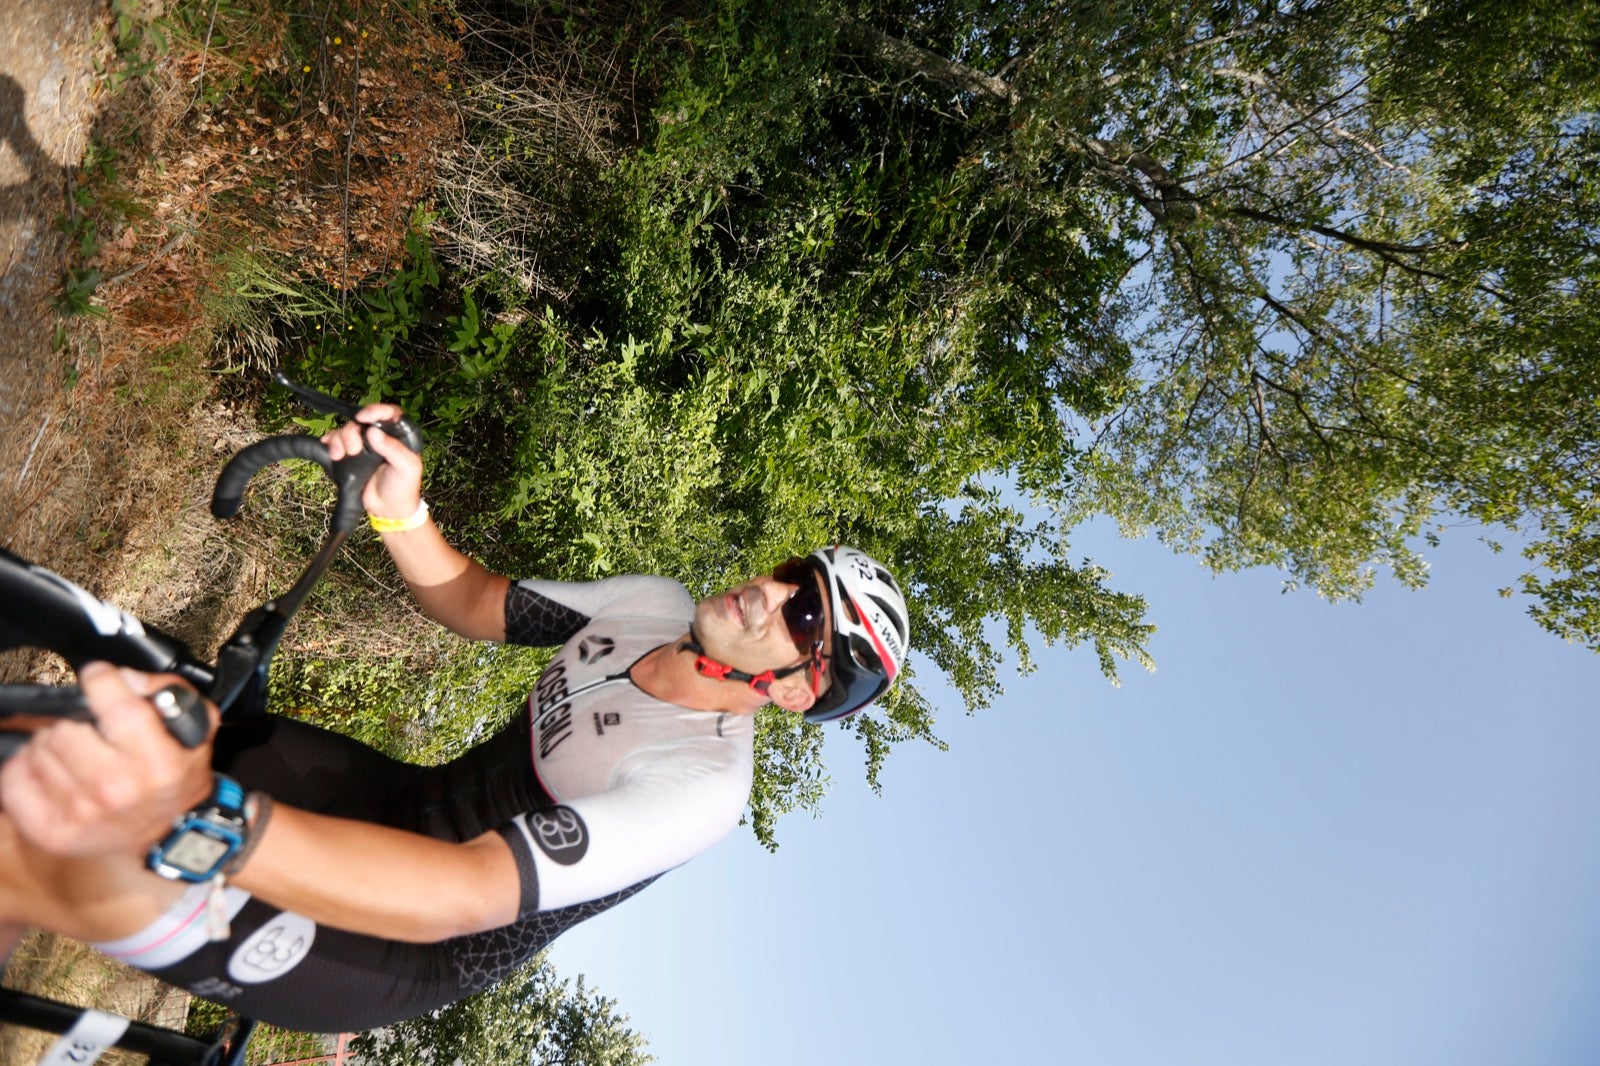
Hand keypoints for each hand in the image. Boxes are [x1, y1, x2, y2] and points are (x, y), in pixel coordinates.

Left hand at [0, 664, 218, 856]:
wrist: (164, 835)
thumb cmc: (174, 780)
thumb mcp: (197, 731)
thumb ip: (170, 692)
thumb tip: (126, 679)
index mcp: (159, 763)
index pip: (118, 705)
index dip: (102, 680)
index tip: (100, 678)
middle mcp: (118, 788)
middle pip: (66, 727)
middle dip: (75, 720)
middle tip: (90, 730)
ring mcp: (81, 812)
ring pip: (39, 749)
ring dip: (52, 744)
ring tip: (75, 753)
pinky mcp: (51, 830)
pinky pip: (14, 779)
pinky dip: (27, 769)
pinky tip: (53, 771)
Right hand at [321, 403, 423, 520]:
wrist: (388, 510)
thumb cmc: (403, 488)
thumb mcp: (406, 468)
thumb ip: (393, 449)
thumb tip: (374, 432)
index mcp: (399, 436)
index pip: (389, 414)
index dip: (376, 410)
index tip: (363, 417)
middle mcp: (380, 437)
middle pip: (361, 421)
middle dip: (352, 432)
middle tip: (354, 450)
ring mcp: (364, 445)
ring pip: (347, 430)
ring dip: (340, 439)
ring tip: (341, 456)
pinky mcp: (349, 455)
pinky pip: (336, 441)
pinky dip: (330, 442)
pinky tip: (329, 449)